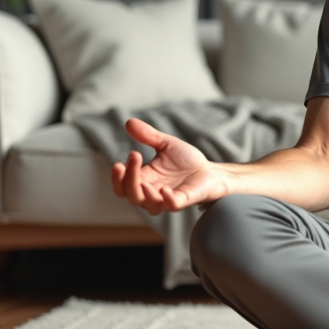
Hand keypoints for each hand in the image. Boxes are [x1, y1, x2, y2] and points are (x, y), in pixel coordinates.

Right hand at [110, 118, 227, 213]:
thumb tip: (129, 122)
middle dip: (128, 178)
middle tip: (134, 155)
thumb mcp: (165, 144)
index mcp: (144, 180)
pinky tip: (164, 190)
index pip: (122, 185)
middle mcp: (151, 193)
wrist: (210, 170)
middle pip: (131, 194)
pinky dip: (167, 199)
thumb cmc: (186, 161)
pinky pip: (171, 205)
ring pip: (147, 204)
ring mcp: (167, 199)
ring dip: (142, 193)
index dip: (118, 177)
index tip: (120, 161)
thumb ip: (148, 136)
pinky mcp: (183, 201)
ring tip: (143, 181)